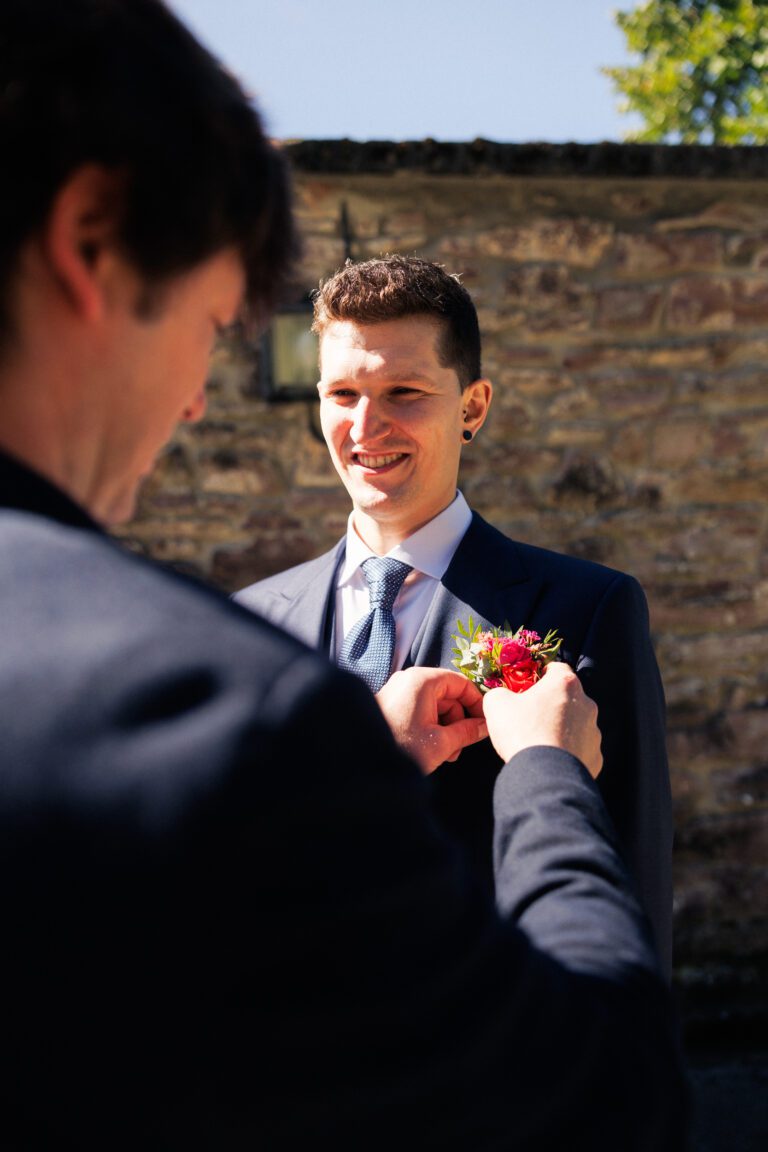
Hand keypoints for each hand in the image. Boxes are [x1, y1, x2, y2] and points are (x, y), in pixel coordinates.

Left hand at [376, 667, 487, 774]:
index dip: (477, 703)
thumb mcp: (442, 743)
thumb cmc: (401, 748)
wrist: (361, 762)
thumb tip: (485, 727)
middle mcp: (409, 680)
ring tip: (445, 754)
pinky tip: (431, 749)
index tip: (485, 724)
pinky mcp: (391, 705)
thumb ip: (467, 732)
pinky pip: (420, 711)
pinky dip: (430, 727)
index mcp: (423, 680)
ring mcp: (398, 692)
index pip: (461, 683)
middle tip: (460, 747)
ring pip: (435, 706)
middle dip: (458, 722)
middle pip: (448, 695)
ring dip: (445, 729)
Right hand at [483, 662, 601, 778]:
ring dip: (561, 729)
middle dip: (551, 705)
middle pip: (568, 697)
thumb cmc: (522, 733)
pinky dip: (568, 752)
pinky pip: (580, 749)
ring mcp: (594, 731)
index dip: (540, 676)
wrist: (545, 776)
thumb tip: (501, 697)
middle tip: (530, 717)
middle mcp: (586, 704)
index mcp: (565, 684)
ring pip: (576, 724)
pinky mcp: (596, 756)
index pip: (556, 668)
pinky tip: (552, 760)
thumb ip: (499, 693)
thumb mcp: (496, 704)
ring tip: (540, 743)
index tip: (528, 687)